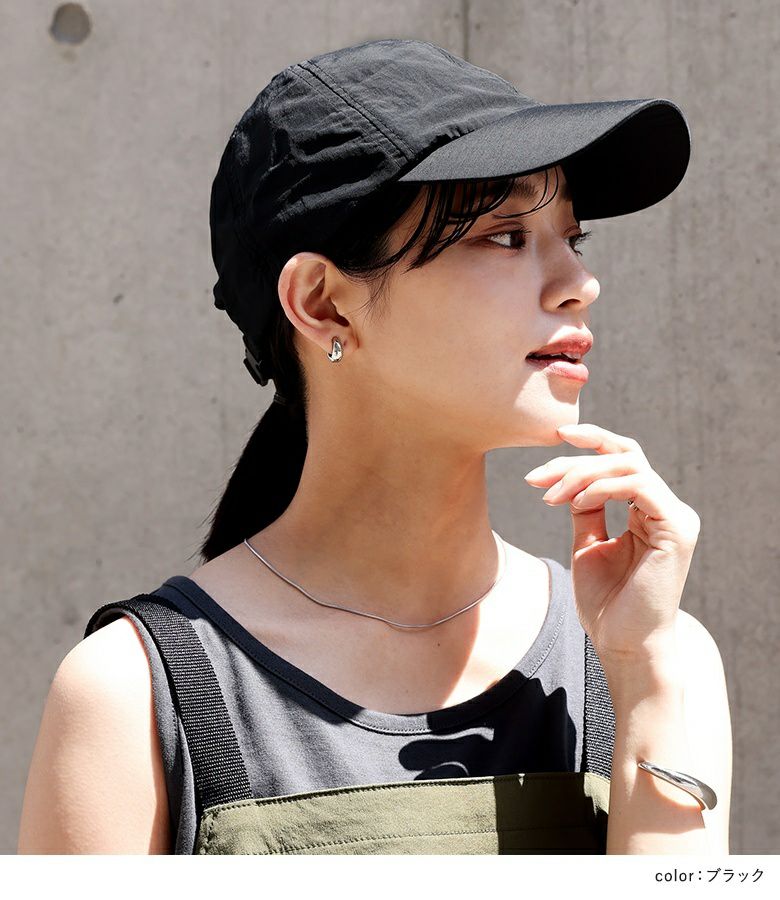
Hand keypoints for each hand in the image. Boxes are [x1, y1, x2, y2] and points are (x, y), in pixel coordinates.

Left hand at [523, 423, 700, 661]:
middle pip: (624, 455)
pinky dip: (602, 487)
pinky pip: (639, 485)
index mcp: (650, 510)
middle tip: (536, 478)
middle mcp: (667, 509)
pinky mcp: (677, 529)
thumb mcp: (588, 545)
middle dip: (575, 459)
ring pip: (629, 465)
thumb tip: (570, 481)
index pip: (623, 459)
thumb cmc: (607, 603)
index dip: (592, 441)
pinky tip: (575, 501)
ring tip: (549, 497)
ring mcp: (677, 517)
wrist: (623, 646)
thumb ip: (586, 510)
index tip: (553, 438)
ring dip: (581, 475)